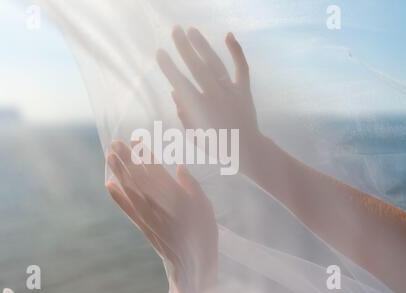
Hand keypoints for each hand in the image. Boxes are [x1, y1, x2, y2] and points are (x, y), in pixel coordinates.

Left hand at [106, 140, 217, 292]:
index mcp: (173, 194)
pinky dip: (116, 196)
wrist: (192, 262)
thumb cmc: (203, 230)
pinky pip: (126, 208)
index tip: (135, 140)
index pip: (155, 169)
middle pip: (138, 175)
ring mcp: (146, 214)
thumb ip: (191, 185)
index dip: (144, 153)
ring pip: (129, 189)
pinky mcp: (142, 225)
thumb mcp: (204, 205)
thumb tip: (179, 166)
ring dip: (118, 172)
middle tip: (114, 142)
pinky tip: (109, 185)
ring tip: (109, 157)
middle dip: (126, 158)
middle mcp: (156, 202)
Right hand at [156, 26, 262, 171]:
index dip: (168, 67)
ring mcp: (230, 91)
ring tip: (192, 30)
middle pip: (197, 67)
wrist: (246, 149)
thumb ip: (183, 113)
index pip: (180, 82)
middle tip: (174, 30)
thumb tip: (175, 92)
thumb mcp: (194, 134)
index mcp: (199, 108)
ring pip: (215, 63)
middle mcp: (214, 95)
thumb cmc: (217, 145)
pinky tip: (229, 35)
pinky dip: (236, 51)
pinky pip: (241, 67)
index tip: (160, 53)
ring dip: (203, 45)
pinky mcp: (244, 90)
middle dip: (184, 47)